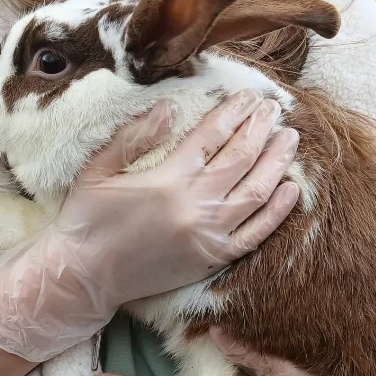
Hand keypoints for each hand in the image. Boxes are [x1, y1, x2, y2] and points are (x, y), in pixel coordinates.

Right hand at [0, 94, 300, 363]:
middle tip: (275, 109)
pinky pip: (256, 234)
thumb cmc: (86, 221)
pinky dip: (277, 211)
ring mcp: (208, 235)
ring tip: (289, 138)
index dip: (233, 113)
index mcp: (167, 180)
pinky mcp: (213, 259)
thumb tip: (168, 106)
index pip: (212, 136)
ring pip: (256, 193)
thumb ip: (133, 136)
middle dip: (261, 130)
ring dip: (277, 162)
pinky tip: (290, 189)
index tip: (248, 96)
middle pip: (241, 159)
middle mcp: (194, 206)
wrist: (84, 278)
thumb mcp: (97, 170)